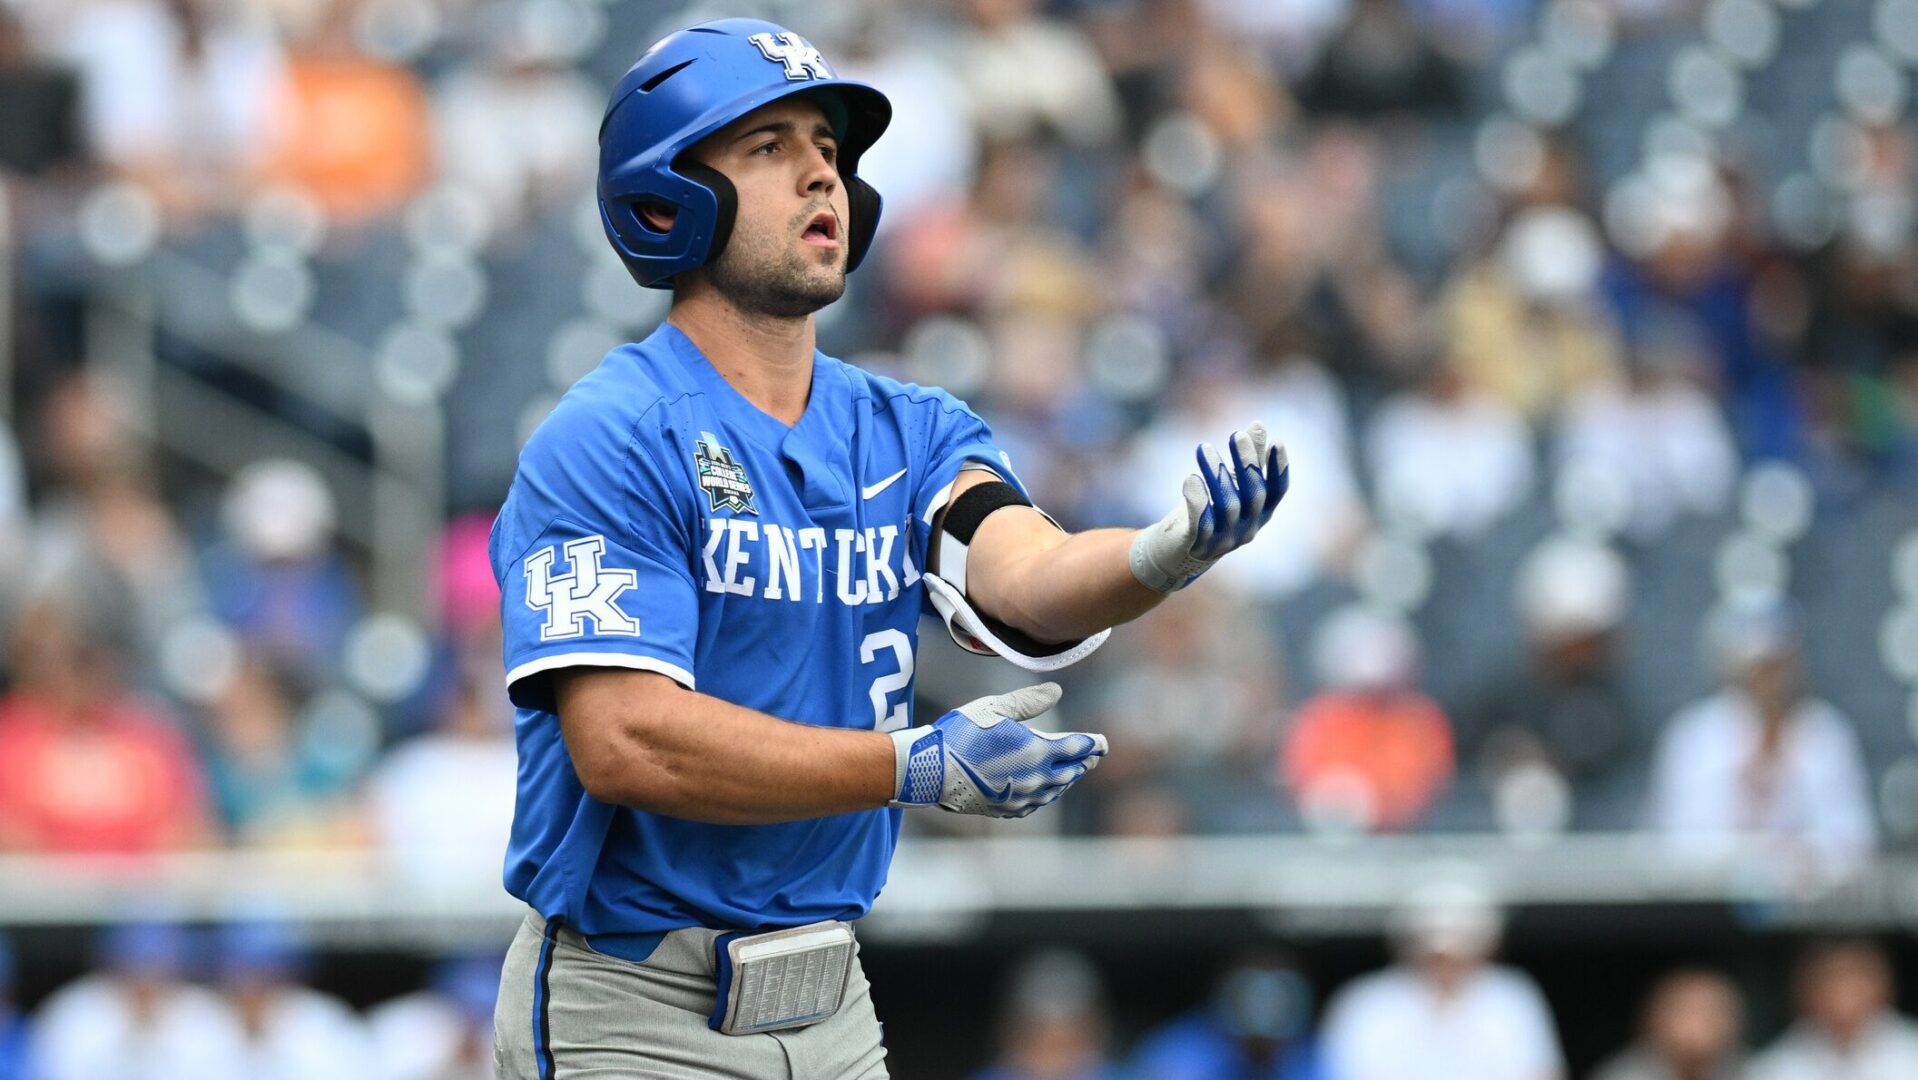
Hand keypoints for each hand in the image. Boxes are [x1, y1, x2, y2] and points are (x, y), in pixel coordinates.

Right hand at [888, 683, 1106, 817]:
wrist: (932, 771)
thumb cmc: (962, 734)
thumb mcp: (995, 708)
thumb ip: (1029, 701)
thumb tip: (1057, 692)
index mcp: (1038, 750)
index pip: (1078, 747)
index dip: (1093, 744)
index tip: (1103, 743)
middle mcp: (1037, 778)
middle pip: (1072, 770)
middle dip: (1084, 761)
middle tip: (1092, 755)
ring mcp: (1024, 797)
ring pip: (1057, 789)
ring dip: (1068, 779)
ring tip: (1073, 771)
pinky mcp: (1008, 809)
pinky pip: (1038, 803)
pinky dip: (1049, 794)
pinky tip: (1046, 790)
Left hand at [1129, 422, 1288, 593]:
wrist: (1177, 552)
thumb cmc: (1209, 512)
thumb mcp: (1229, 484)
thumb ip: (1246, 458)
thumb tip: (1258, 424)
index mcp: (1260, 514)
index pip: (1277, 492)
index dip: (1279, 468)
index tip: (1276, 441)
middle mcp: (1248, 529)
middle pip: (1254, 496)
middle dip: (1246, 464)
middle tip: (1236, 435)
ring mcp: (1224, 540)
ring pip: (1228, 506)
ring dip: (1217, 474)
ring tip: (1204, 448)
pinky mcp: (1198, 545)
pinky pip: (1201, 523)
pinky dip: (1198, 499)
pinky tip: (1190, 477)